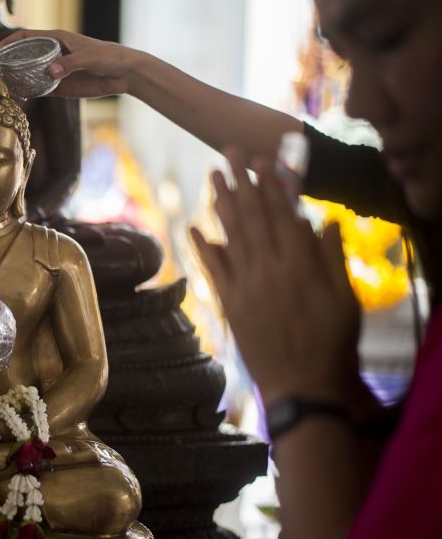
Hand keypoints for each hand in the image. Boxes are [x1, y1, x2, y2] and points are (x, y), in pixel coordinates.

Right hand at [0, 29, 137, 97]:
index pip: (26, 37)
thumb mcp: (88, 57)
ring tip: (2, 86)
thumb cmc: (107, 57)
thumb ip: (69, 64)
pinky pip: (40, 89)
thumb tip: (48, 72)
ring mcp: (54, 70)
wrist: (123, 74)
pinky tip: (19, 96)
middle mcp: (52, 54)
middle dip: (8, 62)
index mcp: (56, 39)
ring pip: (30, 73)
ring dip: (17, 79)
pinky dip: (30, 92)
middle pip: (24, 55)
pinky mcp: (60, 86)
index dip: (9, 42)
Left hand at [190, 150, 361, 406]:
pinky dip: (203, 248)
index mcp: (299, 265)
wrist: (301, 386)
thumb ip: (331, 258)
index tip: (263, 160)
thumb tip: (321, 221)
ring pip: (230, 236)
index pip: (282, 215)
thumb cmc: (331, 344)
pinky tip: (194, 227)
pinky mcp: (230, 305)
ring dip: (221, 204)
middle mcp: (267, 270)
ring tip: (214, 176)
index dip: (271, 185)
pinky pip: (213, 270)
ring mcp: (245, 287)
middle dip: (242, 181)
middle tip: (230, 152)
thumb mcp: (345, 300)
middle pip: (252, 217)